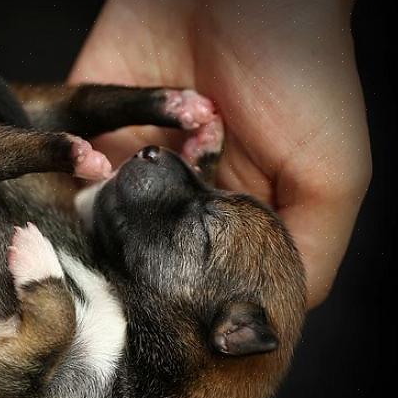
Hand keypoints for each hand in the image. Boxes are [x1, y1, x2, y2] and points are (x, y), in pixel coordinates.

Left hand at [69, 0, 371, 307]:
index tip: (172, 308)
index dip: (185, 292)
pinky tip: (95, 165)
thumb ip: (309, 250)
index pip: (196, 272)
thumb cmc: (305, 75)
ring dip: (108, 208)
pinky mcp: (94, 117)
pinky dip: (74, 164)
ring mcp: (132, 154)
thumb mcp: (331, 176)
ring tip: (125, 195)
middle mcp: (176, 189)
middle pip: (138, 248)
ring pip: (95, 211)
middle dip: (136, 255)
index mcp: (227, 209)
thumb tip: (270, 322)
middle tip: (130, 263)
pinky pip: (67, 158)